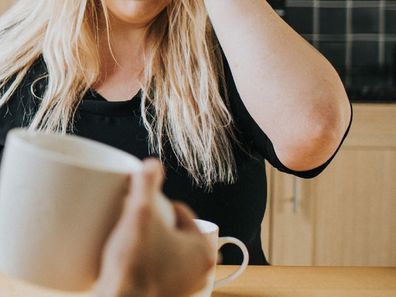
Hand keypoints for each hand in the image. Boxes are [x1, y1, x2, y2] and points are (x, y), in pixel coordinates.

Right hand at [93, 159, 214, 296]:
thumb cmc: (134, 264)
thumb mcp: (140, 214)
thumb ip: (146, 183)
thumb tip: (152, 163)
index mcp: (202, 250)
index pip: (184, 215)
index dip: (165, 205)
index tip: (148, 206)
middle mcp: (200, 272)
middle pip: (177, 233)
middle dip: (161, 224)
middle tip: (139, 221)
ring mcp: (185, 288)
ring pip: (171, 252)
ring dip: (158, 243)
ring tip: (136, 238)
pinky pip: (164, 270)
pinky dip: (153, 262)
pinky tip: (139, 260)